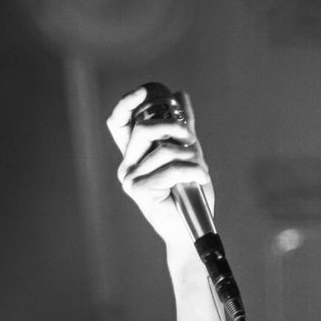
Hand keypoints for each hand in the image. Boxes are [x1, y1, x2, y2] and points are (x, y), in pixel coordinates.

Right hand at [106, 87, 215, 249]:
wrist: (191, 229)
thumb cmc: (190, 196)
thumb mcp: (189, 155)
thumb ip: (183, 128)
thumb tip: (180, 95)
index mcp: (134, 155)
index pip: (119, 122)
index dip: (128, 103)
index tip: (146, 90)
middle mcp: (127, 165)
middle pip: (144, 129)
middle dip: (174, 128)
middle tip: (191, 139)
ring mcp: (130, 179)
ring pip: (162, 149)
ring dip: (191, 157)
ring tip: (201, 171)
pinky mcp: (140, 192)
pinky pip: (171, 169)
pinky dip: (194, 170)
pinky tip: (202, 178)